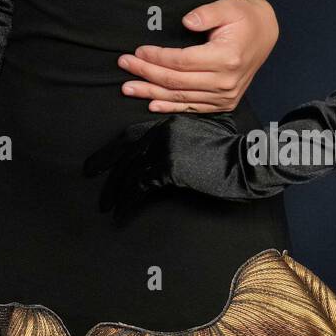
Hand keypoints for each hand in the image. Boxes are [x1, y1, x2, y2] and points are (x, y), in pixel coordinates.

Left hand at [83, 111, 243, 221]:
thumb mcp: (201, 135)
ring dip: (115, 190)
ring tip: (105, 205)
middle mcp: (163, 132)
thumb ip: (178, 138)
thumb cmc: (230, 152)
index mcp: (168, 123)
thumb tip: (157, 157)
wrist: (246, 161)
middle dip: (104, 165)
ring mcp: (165, 149)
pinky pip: (141, 186)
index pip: (130, 135)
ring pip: (130, 170)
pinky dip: (129, 200)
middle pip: (124, 151)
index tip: (96, 162)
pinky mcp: (170, 168)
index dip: (111, 150)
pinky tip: (122, 212)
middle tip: (88, 176)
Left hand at [117, 0, 278, 112]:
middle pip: (176, 81)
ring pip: (180, 97)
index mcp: (226, 59)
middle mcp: (226, 82)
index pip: (181, 61)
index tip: (137, 50)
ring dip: (151, 93)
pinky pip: (192, 107)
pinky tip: (151, 104)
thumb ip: (207, 12)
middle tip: (123, 65)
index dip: (157, 57)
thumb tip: (186, 21)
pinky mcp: (224, 102)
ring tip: (128, 88)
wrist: (264, 34)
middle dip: (146, 73)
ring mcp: (225, 96)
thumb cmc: (244, 17)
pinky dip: (170, 107)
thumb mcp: (229, 6)